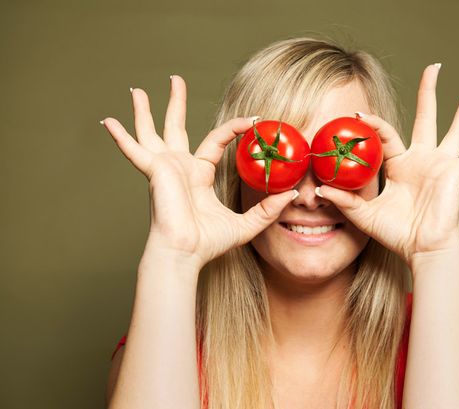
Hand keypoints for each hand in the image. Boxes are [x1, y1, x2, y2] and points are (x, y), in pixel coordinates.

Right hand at [101, 75, 296, 269]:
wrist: (186, 253)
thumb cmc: (209, 242)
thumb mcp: (247, 224)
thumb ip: (268, 209)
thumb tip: (291, 194)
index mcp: (198, 175)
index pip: (215, 141)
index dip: (233, 128)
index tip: (253, 119)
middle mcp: (179, 167)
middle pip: (175, 127)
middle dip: (175, 103)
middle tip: (175, 80)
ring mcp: (164, 167)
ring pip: (151, 132)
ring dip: (144, 111)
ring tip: (137, 90)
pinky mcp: (154, 171)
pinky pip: (134, 151)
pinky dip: (121, 138)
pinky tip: (108, 122)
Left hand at [316, 64, 458, 265]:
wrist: (421, 249)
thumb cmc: (396, 233)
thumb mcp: (364, 214)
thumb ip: (345, 200)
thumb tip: (320, 189)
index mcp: (400, 164)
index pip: (387, 134)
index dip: (373, 124)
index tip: (357, 114)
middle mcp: (422, 159)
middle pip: (426, 118)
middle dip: (428, 93)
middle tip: (433, 68)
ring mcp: (441, 165)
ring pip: (454, 131)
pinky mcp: (457, 174)